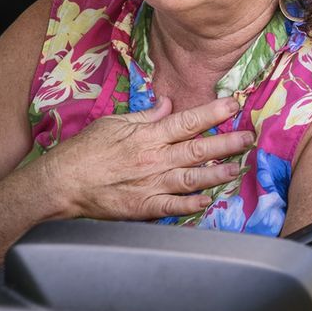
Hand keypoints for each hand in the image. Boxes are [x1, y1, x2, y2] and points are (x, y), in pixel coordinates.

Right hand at [45, 95, 252, 220]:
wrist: (63, 182)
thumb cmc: (85, 150)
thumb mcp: (113, 123)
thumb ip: (144, 114)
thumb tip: (167, 103)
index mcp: (146, 135)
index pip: (186, 121)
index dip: (213, 113)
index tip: (234, 105)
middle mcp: (153, 159)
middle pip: (197, 149)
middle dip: (227, 143)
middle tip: (248, 138)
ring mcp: (150, 184)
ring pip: (192, 178)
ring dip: (218, 173)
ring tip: (237, 168)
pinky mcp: (144, 206)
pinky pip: (174, 206)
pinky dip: (193, 204)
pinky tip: (209, 200)